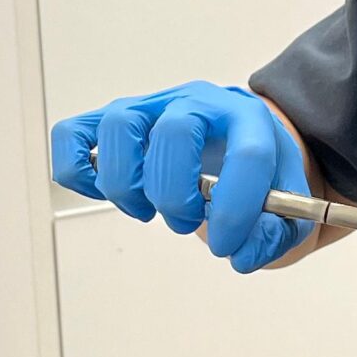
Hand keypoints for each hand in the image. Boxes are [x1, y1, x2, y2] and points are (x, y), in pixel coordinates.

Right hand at [50, 82, 311, 273]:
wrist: (234, 143)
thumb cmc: (254, 176)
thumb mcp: (284, 208)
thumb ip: (273, 234)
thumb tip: (242, 254)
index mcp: (249, 120)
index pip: (247, 154)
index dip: (236, 207)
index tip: (226, 244)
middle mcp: (197, 103)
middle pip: (174, 132)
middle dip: (176, 195)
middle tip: (185, 222)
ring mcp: (150, 108)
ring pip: (118, 125)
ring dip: (126, 183)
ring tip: (146, 208)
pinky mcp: (112, 122)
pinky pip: (72, 134)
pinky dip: (78, 170)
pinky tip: (105, 193)